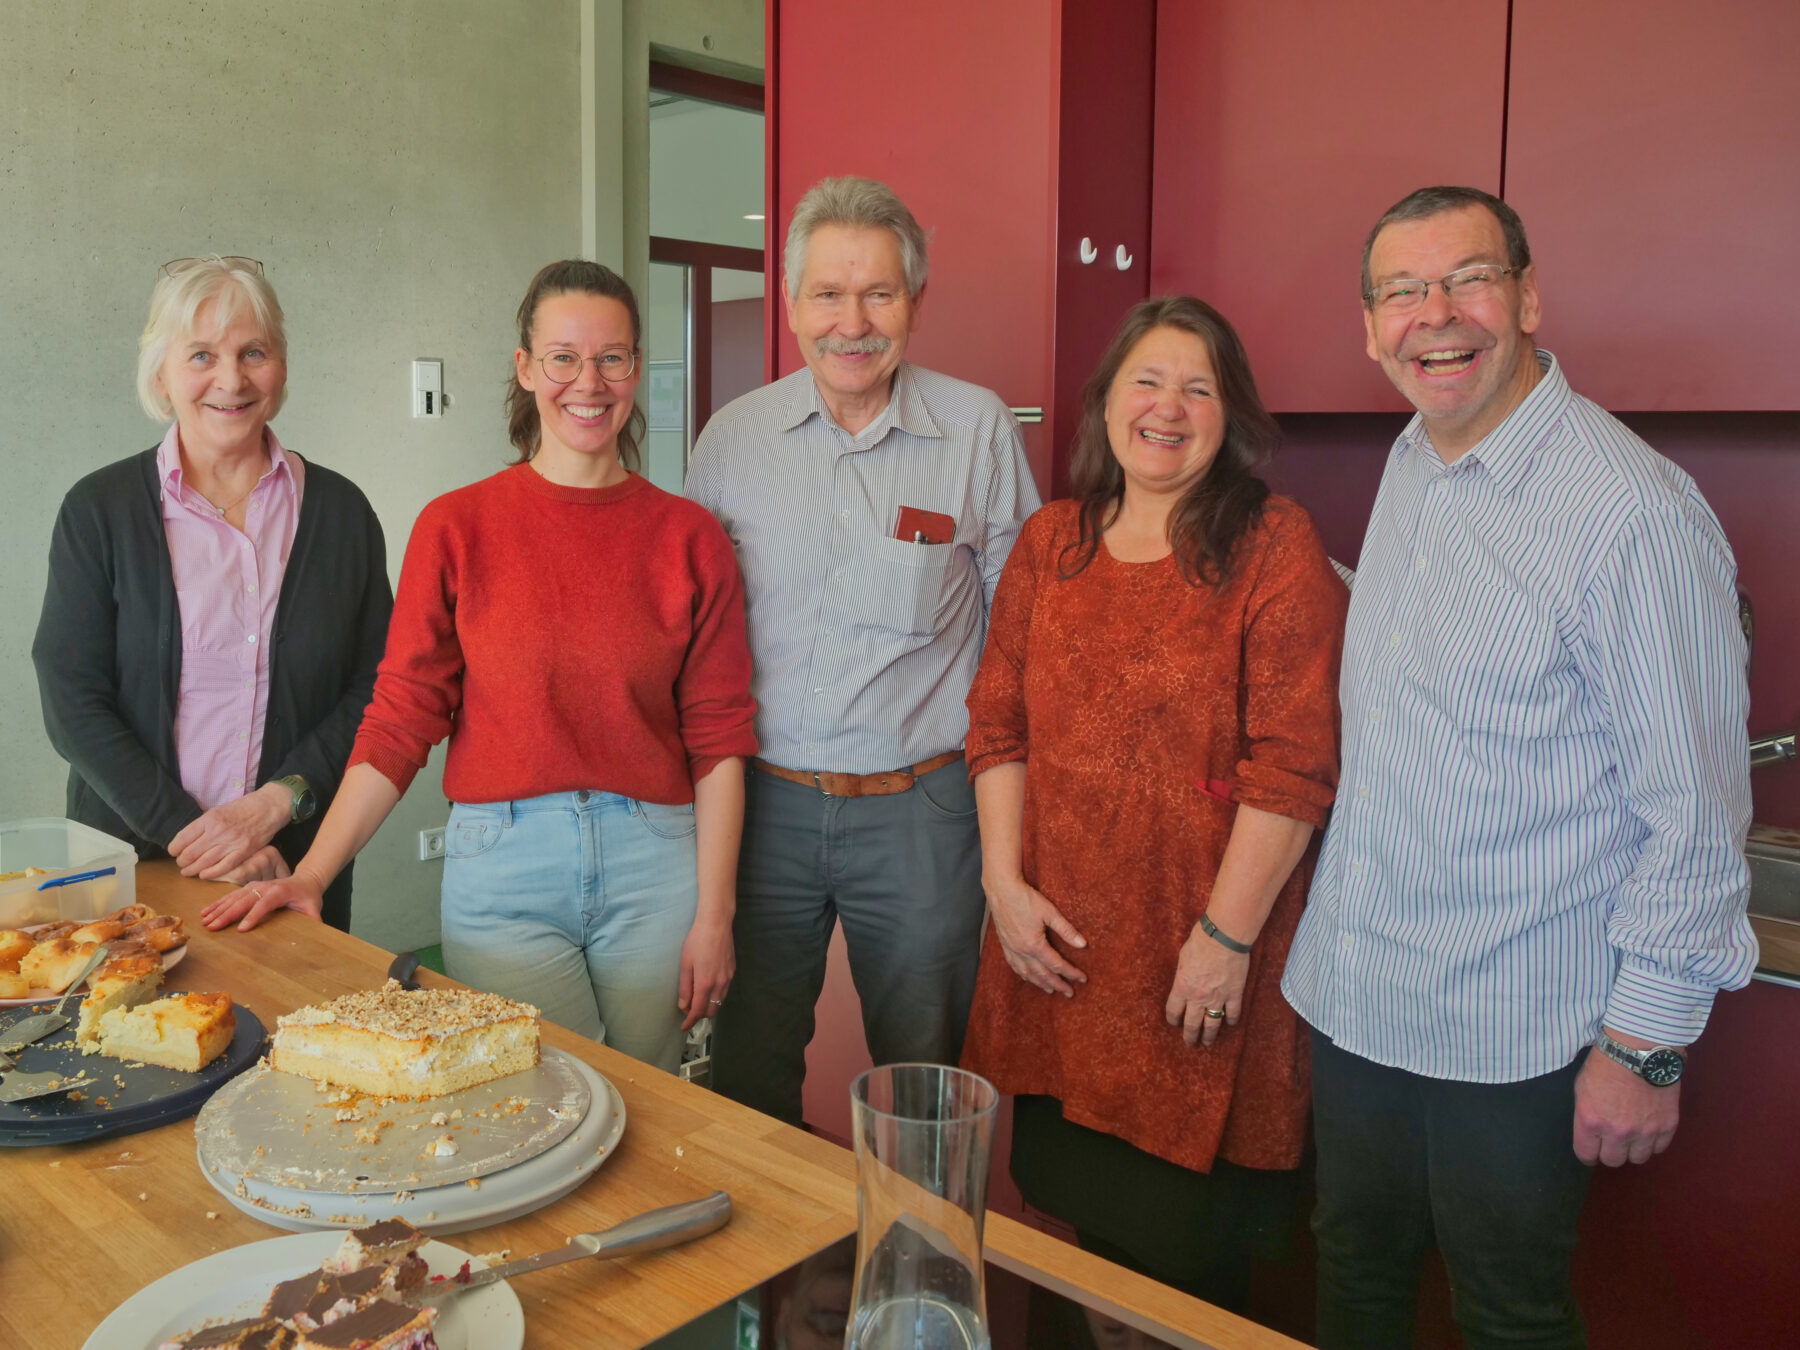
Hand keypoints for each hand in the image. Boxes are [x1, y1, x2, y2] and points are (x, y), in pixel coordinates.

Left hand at [170, 785, 289, 878]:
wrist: (268, 807)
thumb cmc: (243, 808)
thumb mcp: (218, 810)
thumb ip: (203, 825)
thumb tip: (187, 840)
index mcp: (209, 819)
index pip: (182, 838)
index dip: (174, 849)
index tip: (174, 852)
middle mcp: (218, 831)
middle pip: (190, 854)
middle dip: (181, 862)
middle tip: (181, 864)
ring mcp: (231, 842)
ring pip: (203, 862)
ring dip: (192, 870)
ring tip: (188, 872)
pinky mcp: (243, 851)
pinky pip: (223, 867)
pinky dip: (210, 873)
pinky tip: (204, 875)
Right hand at [201, 871, 324, 931]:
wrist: (305, 881)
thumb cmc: (308, 896)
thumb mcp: (313, 907)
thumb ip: (313, 918)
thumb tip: (316, 930)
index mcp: (279, 892)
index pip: (264, 904)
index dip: (253, 916)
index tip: (242, 929)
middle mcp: (264, 887)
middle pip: (243, 901)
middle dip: (227, 915)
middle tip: (213, 927)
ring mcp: (254, 886)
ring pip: (233, 898)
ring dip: (218, 909)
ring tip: (205, 921)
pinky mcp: (248, 888)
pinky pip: (230, 896)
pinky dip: (217, 904)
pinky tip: (206, 912)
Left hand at [678, 912, 734, 1031]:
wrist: (717, 924)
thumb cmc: (697, 941)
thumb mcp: (685, 964)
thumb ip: (685, 987)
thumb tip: (684, 1006)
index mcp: (705, 983)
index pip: (698, 1010)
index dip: (690, 1021)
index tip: (684, 1027)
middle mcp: (720, 984)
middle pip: (712, 1010)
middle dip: (700, 1014)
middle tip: (688, 1008)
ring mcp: (728, 978)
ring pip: (719, 1001)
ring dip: (709, 1005)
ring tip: (697, 998)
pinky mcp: (732, 971)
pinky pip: (724, 990)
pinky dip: (715, 995)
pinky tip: (708, 986)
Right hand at [985, 873, 1086, 996]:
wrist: (1001, 890)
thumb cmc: (1025, 898)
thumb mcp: (1050, 912)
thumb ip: (1066, 930)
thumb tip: (1082, 944)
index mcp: (1034, 945)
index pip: (1057, 964)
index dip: (1071, 973)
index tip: (1082, 979)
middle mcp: (1022, 951)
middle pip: (1042, 974)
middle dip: (1057, 984)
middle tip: (1069, 993)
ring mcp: (1011, 949)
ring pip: (1027, 974)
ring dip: (1040, 983)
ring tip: (1050, 990)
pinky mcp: (1005, 945)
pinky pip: (1014, 966)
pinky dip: (1023, 975)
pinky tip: (1028, 977)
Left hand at [1166, 921, 1248, 1047]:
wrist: (1223, 938)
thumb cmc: (1199, 943)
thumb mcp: (1182, 959)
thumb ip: (1183, 976)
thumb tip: (1185, 982)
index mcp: (1182, 988)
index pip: (1173, 1011)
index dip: (1173, 1019)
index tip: (1174, 1023)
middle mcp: (1198, 998)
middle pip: (1192, 1024)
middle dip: (1190, 1036)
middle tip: (1190, 1043)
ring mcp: (1217, 998)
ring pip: (1212, 1024)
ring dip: (1209, 1036)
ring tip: (1207, 1043)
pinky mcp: (1234, 995)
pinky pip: (1233, 1013)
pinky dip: (1231, 1021)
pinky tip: (1229, 1024)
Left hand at [1573, 1032, 1680, 1165]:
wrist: (1639, 1048)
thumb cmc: (1606, 1063)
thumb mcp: (1582, 1088)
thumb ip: (1587, 1115)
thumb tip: (1592, 1131)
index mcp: (1591, 1121)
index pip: (1586, 1154)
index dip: (1588, 1153)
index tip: (1592, 1149)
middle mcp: (1617, 1132)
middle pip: (1613, 1160)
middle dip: (1611, 1151)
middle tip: (1613, 1139)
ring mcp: (1644, 1132)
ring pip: (1638, 1159)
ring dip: (1634, 1149)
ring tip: (1633, 1134)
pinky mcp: (1667, 1126)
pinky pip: (1659, 1148)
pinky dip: (1653, 1142)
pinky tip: (1649, 1129)